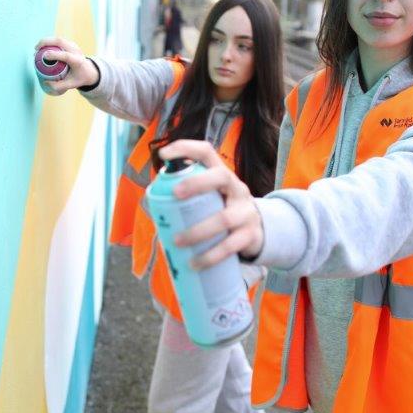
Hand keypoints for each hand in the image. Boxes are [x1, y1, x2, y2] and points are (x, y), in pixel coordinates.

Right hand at [34, 37, 100, 94]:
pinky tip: (42, 47)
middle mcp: (76, 51)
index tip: (44, 56)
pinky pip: (58, 40)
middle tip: (36, 49)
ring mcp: (74, 45)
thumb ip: (58, 86)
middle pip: (60, 41)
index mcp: (78, 61)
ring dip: (46, 41)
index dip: (55, 55)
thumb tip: (45, 82)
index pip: (66, 56)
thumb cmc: (79, 78)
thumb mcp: (71, 85)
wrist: (89, 71)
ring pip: (58, 39)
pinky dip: (49, 42)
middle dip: (46, 42)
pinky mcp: (70, 44)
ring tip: (37, 47)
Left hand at [157, 139, 264, 269]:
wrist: (260, 232)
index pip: (206, 153)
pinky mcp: (250, 235)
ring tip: (177, 241)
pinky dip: (210, 256)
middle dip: (197, 183)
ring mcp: (246, 212)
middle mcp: (237, 188)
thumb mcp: (213, 197)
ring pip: (223, 219)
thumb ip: (191, 196)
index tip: (163, 154)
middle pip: (221, 177)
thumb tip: (152, 202)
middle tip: (175, 194)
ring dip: (197, 231)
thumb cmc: (224, 210)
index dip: (185, 148)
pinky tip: (195, 263)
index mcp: (223, 175)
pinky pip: (230, 246)